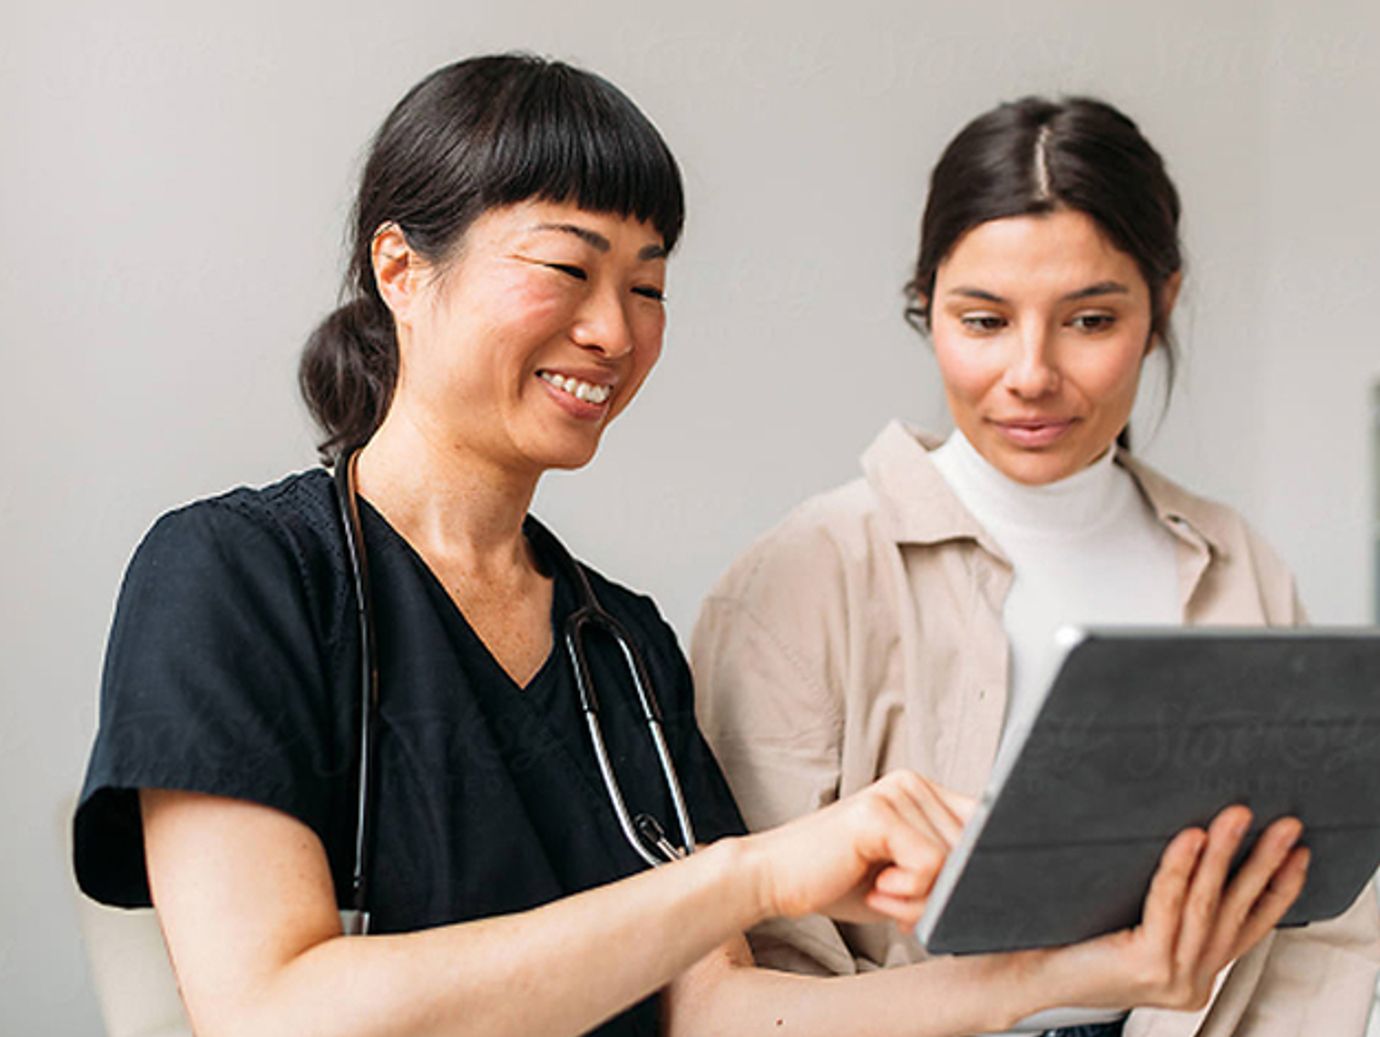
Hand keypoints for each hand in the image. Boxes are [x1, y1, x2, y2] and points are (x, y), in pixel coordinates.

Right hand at [741, 770, 973, 929]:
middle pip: (974, 849)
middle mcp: (912, 783)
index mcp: (922, 792)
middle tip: (897, 900)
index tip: (942, 899)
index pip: (986, 827)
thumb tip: (995, 890)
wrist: (774, 878)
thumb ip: (945, 873)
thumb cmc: (837, 880)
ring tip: (882, 892)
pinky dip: (908, 893)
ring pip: (954, 861)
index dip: (975, 871)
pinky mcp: (879, 812)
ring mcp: (896, 792)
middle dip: (943, 891)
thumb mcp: (905, 878)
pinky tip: (876, 887)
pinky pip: (930, 864)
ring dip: (922, 896)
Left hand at [1030, 805, 1308, 1012]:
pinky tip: (1191, 837)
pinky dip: (1180, 867)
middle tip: (1284, 826)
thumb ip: (1167, 903)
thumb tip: (1192, 840)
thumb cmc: (1069, 941)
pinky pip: (1169, 905)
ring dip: (1228, 855)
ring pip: (1207, 904)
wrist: (1024, 975)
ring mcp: (1172, 978)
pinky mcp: (1147, 965)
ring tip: (1239, 818)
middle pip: (1236, 912)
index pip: (1247, 928)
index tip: (1297, 854)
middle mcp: (1189, 980)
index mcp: (1192, 971)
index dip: (1277, 889)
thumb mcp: (1134, 922)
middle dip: (1264, 863)